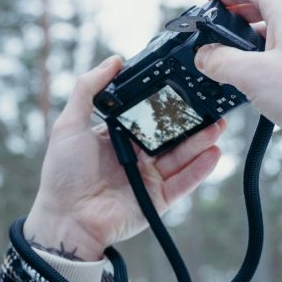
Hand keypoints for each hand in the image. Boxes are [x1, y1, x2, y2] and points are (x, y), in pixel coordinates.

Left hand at [25, 56, 224, 260]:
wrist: (67, 220)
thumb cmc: (62, 175)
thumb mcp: (69, 125)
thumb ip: (88, 90)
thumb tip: (113, 61)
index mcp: (117, 136)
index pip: (147, 115)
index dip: (164, 102)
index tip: (183, 84)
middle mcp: (136, 155)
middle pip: (170, 134)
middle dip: (191, 120)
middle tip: (211, 103)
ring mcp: (149, 177)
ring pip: (181, 156)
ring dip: (202, 141)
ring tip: (219, 125)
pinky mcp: (158, 199)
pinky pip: (183, 182)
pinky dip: (199, 169)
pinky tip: (213, 152)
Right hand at [194, 0, 281, 141]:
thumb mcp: (253, 75)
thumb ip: (222, 62)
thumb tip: (205, 56)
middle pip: (267, 4)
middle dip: (238, 13)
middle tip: (218, 27)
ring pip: (281, 30)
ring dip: (254, 38)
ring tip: (235, 58)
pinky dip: (272, 56)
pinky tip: (264, 81)